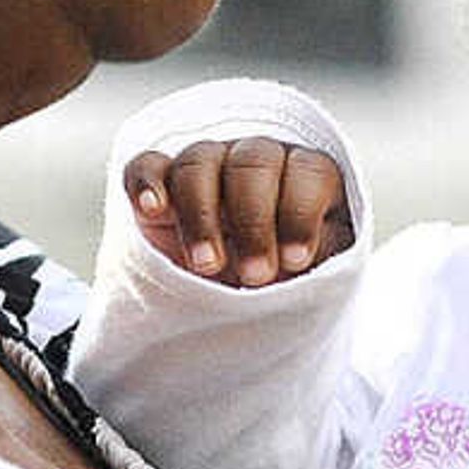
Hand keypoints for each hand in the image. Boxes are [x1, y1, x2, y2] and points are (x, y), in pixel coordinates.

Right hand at [120, 138, 352, 288]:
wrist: (242, 308)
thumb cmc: (292, 287)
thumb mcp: (320, 277)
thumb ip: (320, 260)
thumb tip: (303, 261)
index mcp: (308, 176)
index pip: (309, 171)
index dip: (301, 214)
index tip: (296, 261)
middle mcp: (258, 161)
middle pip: (253, 162)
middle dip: (253, 220)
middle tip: (255, 276)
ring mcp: (208, 166)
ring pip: (200, 163)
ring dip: (202, 214)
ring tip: (207, 265)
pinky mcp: (161, 183)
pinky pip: (148, 166)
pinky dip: (148, 183)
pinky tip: (154, 209)